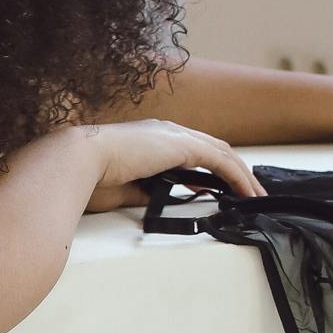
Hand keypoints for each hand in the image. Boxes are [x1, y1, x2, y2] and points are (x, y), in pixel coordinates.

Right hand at [79, 119, 263, 211]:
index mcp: (150, 138)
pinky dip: (236, 177)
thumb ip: (143, 192)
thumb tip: (157, 201)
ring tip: (255, 196)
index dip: (208, 169)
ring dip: (241, 174)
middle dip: (233, 170)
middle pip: (213, 148)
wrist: (78, 160)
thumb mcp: (123, 188)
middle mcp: (166, 131)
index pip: (190, 150)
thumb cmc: (89, 176)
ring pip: (222, 153)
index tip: (217, 189)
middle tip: (248, 191)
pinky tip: (246, 192)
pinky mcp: (182, 146)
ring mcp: (174, 135)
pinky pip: (220, 162)